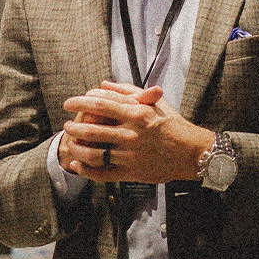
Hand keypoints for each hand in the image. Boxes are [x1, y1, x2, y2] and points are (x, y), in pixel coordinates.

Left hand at [60, 80, 213, 182]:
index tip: (69, 103)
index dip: (79, 102)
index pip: (99, 104)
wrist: (193, 152)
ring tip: (71, 143)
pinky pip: (103, 173)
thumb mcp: (154, 103)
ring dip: (77, 148)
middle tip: (66, 125)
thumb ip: (128, 91)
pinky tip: (78, 166)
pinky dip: (87, 171)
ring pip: (93, 152)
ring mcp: (131, 155)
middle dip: (73, 127)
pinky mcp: (132, 172)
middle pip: (91, 129)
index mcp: (136, 113)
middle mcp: (132, 133)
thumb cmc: (173, 125)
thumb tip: (103, 84)